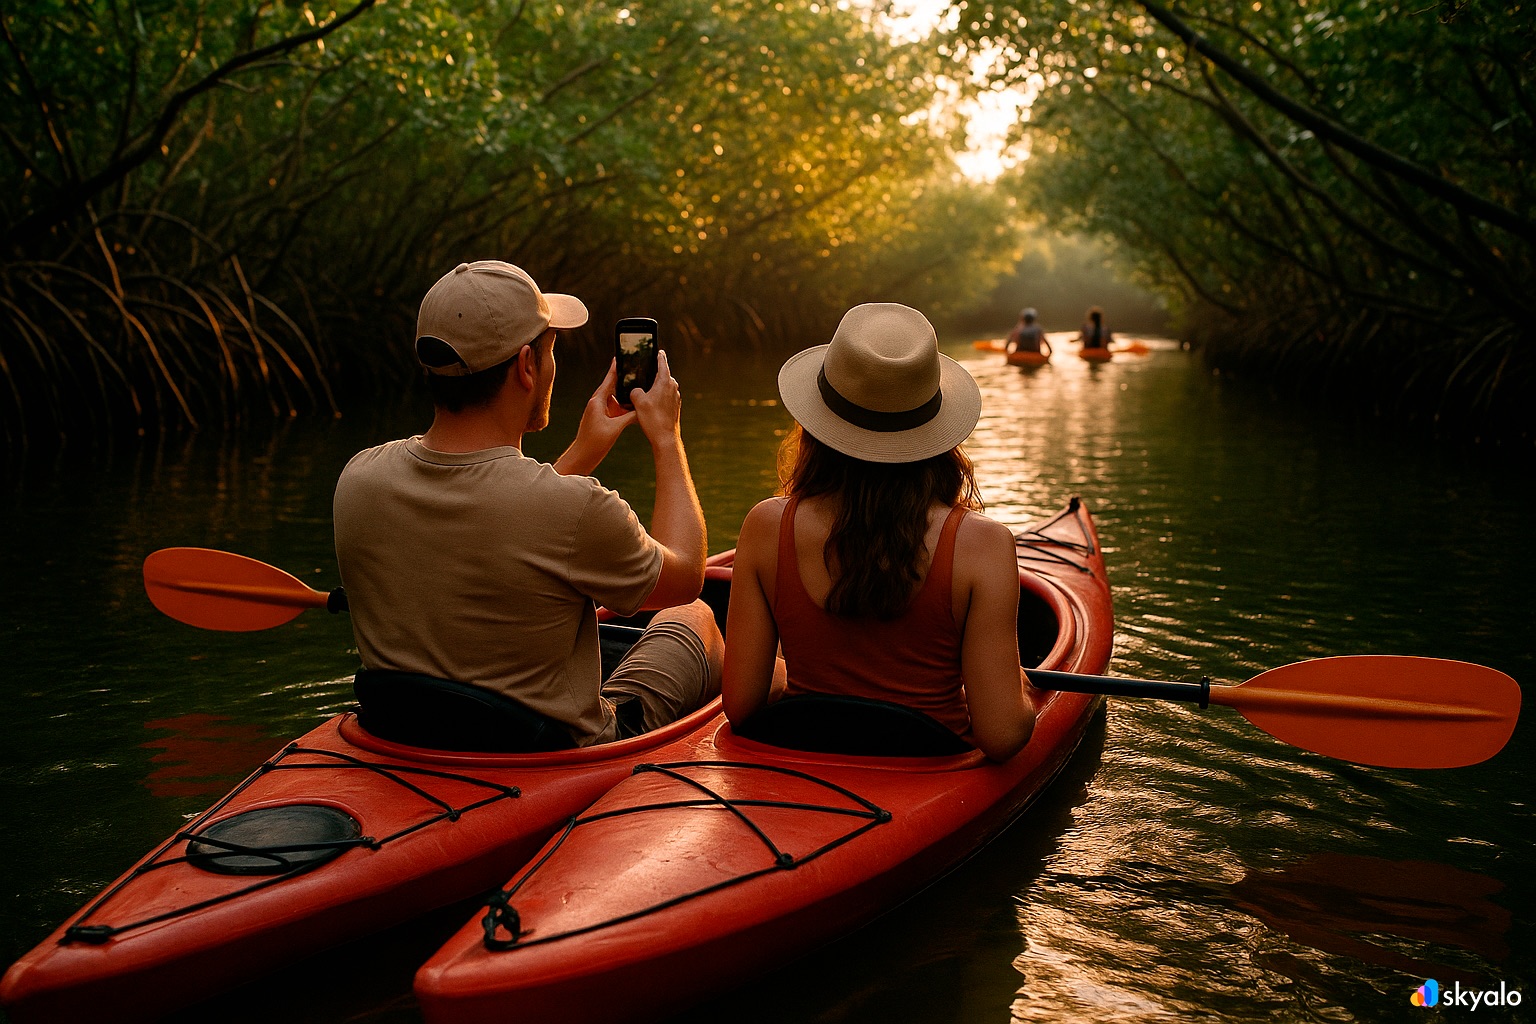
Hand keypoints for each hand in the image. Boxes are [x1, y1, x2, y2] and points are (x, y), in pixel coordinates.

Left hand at [555, 360, 634, 475]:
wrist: (582, 456)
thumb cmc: (594, 443)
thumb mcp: (615, 428)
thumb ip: (629, 416)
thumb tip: (641, 409)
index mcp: (598, 401)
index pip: (609, 380)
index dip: (616, 368)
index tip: (621, 356)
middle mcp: (597, 403)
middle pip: (612, 386)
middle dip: (623, 377)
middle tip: (634, 368)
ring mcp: (599, 411)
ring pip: (614, 397)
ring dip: (624, 393)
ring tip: (637, 385)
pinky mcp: (602, 419)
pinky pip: (615, 407)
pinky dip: (623, 405)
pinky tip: (633, 405)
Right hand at [630, 349, 681, 448]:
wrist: (665, 438)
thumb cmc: (653, 419)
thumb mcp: (637, 401)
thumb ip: (635, 390)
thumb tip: (636, 391)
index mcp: (665, 381)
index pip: (662, 363)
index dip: (659, 356)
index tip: (658, 351)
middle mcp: (673, 387)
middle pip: (662, 375)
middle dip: (653, 375)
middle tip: (643, 374)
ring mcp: (675, 398)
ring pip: (663, 388)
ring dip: (655, 388)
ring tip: (643, 392)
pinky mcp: (674, 407)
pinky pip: (665, 397)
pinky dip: (657, 398)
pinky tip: (649, 405)